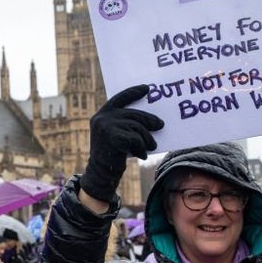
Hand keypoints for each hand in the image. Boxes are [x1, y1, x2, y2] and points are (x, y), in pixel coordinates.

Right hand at [80, 85, 163, 202]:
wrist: (101, 173)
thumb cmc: (112, 154)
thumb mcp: (116, 135)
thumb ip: (125, 123)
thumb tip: (151, 119)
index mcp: (101, 114)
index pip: (119, 98)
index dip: (133, 92)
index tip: (147, 89)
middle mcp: (102, 118)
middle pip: (133, 114)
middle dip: (149, 120)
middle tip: (161, 125)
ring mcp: (107, 127)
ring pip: (137, 127)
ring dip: (147, 138)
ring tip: (151, 146)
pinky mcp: (114, 137)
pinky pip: (136, 139)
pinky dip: (142, 148)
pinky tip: (141, 155)